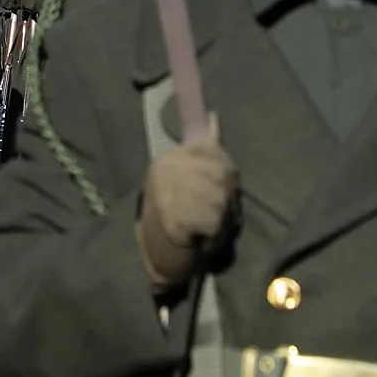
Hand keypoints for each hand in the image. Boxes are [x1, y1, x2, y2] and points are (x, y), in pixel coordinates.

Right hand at [136, 127, 238, 293]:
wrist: (150, 260)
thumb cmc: (173, 221)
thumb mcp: (186, 178)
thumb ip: (203, 152)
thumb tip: (214, 116)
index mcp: (168, 157)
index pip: (212, 148)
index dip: (222, 171)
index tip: (219, 189)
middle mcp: (167, 168)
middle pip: (223, 173)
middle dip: (226, 198)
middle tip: (211, 217)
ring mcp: (170, 191)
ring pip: (222, 199)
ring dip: (222, 220)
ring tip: (206, 229)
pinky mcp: (177, 216)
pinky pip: (216, 222)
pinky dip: (215, 236)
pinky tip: (200, 240)